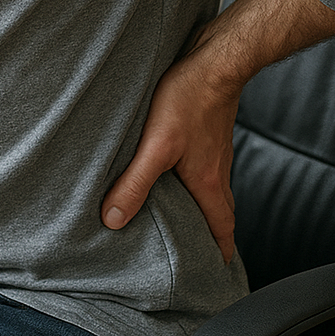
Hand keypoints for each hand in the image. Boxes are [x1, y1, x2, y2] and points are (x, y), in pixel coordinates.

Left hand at [100, 0, 334, 257]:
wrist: (216, 58)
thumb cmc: (190, 98)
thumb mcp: (156, 145)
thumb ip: (134, 183)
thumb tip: (112, 220)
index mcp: (209, 184)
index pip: (222, 231)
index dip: (219, 256)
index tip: (216, 277)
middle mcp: (217, 172)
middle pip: (218, 214)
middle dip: (209, 237)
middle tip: (196, 254)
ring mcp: (215, 151)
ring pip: (210, 190)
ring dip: (199, 208)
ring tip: (179, 218)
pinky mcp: (208, 132)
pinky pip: (204, 167)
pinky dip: (193, 180)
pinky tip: (174, 172)